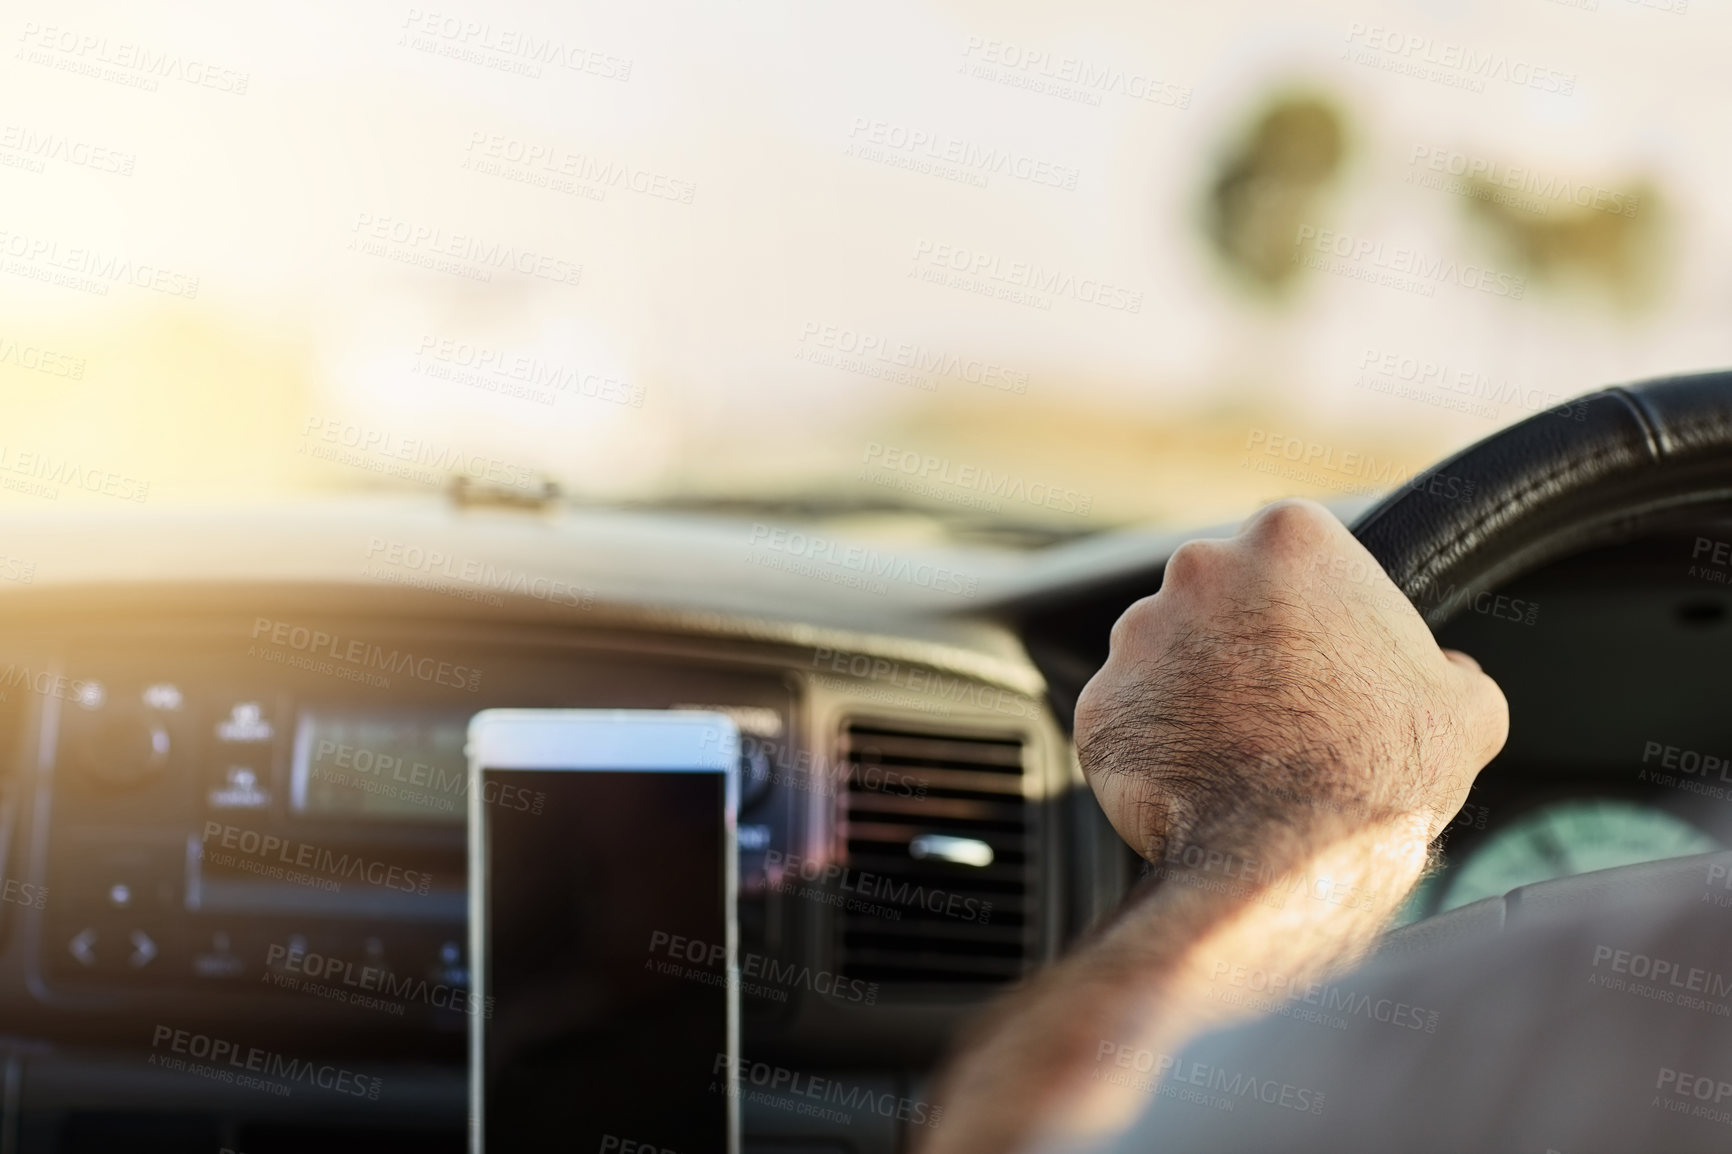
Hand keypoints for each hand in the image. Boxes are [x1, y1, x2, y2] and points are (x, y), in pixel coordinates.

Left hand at [1075, 498, 1507, 868]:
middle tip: (1284, 707)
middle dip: (1244, 643)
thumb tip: (1451, 673)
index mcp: (1290, 539)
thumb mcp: (1465, 707)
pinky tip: (1197, 780)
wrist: (1294, 852)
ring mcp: (1139, 632)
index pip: (1292, 557)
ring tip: (1240, 751)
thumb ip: (1452, 668)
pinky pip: (1128, 715)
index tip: (1325, 657)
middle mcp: (1201, 566)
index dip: (1311, 611)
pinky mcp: (1101, 699)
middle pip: (1221, 597)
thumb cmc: (1384, 769)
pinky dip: (1154, 744)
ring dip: (1193, 690)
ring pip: (1165, 652)